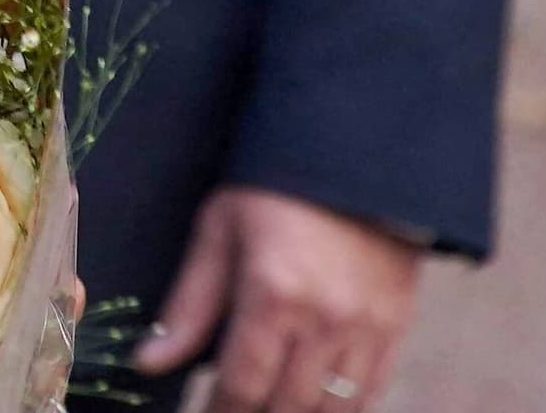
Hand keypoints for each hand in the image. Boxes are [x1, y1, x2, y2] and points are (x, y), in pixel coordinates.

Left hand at [136, 185, 422, 412]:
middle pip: (289, 405)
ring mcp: (368, 327)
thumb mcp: (219, 231)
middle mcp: (326, 318)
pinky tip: (312, 404)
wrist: (353, 157)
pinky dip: (341, 410)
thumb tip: (150, 361)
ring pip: (333, 409)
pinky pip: (370, 392)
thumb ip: (189, 305)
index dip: (220, 411)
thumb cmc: (272, 189)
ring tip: (267, 408)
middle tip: (231, 412)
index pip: (243, 383)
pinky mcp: (396, 327)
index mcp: (274, 292)